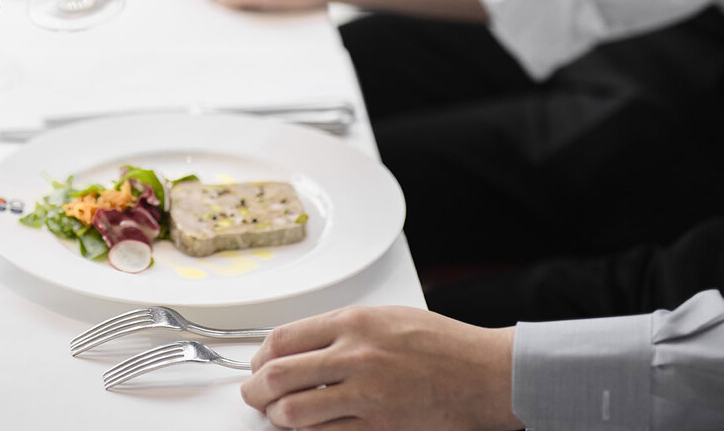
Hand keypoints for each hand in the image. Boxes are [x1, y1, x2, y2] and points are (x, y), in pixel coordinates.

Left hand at [242, 306, 520, 429]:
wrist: (484, 373)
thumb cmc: (440, 344)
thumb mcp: (383, 317)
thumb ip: (339, 330)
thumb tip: (297, 347)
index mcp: (352, 323)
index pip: (282, 340)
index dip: (260, 356)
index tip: (258, 365)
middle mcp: (355, 356)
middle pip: (277, 376)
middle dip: (255, 390)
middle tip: (253, 395)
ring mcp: (366, 394)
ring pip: (294, 412)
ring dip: (277, 417)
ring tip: (277, 415)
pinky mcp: (380, 427)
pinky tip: (308, 428)